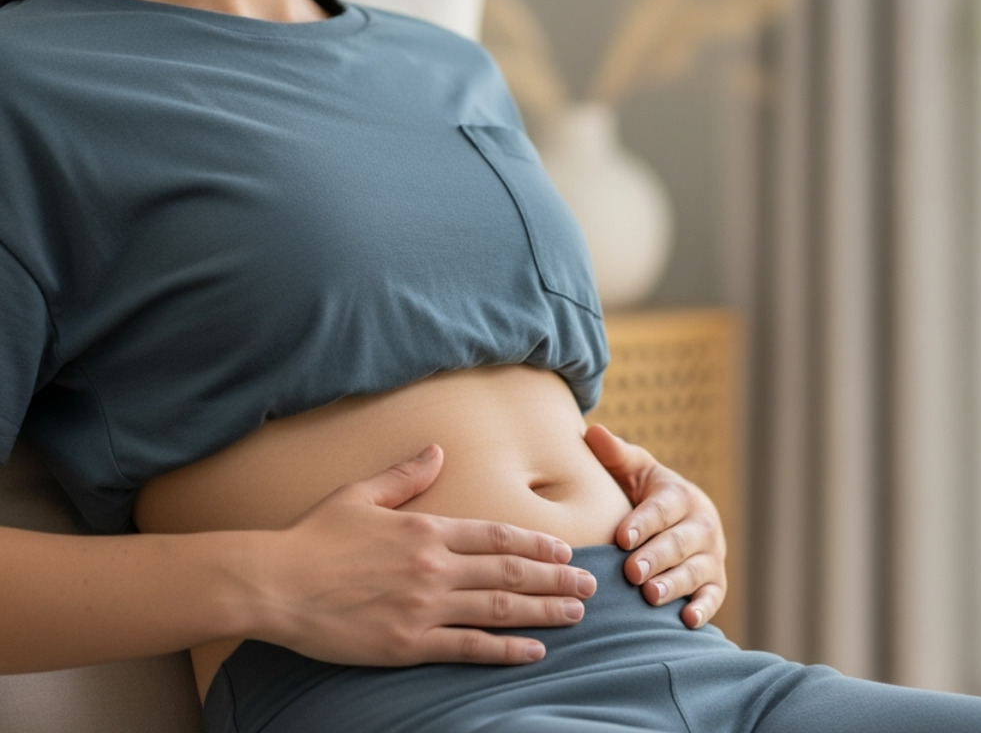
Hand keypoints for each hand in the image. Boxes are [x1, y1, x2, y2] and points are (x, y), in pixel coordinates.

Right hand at [255, 443, 596, 665]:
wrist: (272, 583)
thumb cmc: (312, 537)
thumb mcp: (360, 495)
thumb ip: (404, 475)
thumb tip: (437, 449)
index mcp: (426, 529)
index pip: (497, 536)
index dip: (536, 544)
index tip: (565, 550)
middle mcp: (433, 567)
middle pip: (509, 571)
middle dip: (555, 578)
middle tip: (590, 585)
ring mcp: (423, 607)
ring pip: (498, 607)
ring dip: (542, 610)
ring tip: (575, 613)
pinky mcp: (406, 643)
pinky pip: (467, 647)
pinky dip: (505, 648)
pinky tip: (534, 650)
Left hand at [583, 423, 726, 629]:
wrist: (680, 520)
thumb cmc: (645, 496)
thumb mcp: (634, 472)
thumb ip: (615, 456)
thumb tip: (592, 432)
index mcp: (681, 496)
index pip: (664, 509)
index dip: (644, 523)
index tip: (622, 537)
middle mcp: (702, 525)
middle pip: (681, 542)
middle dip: (657, 557)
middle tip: (632, 572)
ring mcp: (712, 556)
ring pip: (697, 571)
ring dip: (675, 584)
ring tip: (651, 596)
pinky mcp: (716, 582)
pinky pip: (714, 597)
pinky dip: (704, 608)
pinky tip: (688, 620)